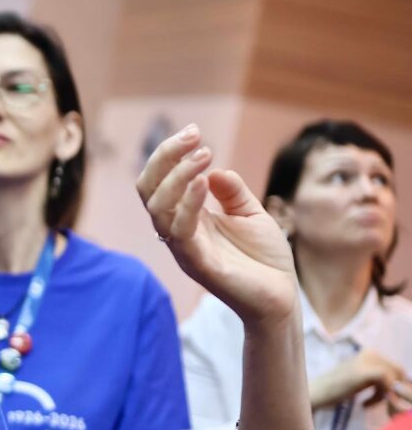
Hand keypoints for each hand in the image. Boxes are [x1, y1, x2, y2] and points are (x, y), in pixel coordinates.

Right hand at [137, 126, 298, 329]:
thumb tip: (213, 170)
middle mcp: (177, 232)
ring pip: (158, 208)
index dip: (169, 154)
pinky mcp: (198, 264)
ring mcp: (185, 249)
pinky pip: (181, 231)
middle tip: (194, 136)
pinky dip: (189, 203)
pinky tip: (204, 182)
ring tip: (204, 154)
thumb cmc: (264, 259)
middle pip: (149, 190)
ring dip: (177, 176)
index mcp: (186, 218)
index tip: (194, 132)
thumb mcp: (251, 213)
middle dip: (165, 158)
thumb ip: (231, 192)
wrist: (281, 297)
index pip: (159, 182)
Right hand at [311, 349, 411, 413]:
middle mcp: (370, 353)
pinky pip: (388, 382)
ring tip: (369, 405)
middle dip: (397, 392)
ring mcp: (367, 360)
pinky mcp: (364, 371)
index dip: (400, 386)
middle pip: (399, 373)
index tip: (390, 402)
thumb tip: (404, 388)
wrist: (313, 394)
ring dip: (389, 396)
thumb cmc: (334, 391)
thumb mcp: (361, 383)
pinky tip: (366, 404)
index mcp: (369, 353)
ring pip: (395, 378)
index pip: (397, 368)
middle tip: (385, 407)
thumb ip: (380, 382)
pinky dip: (384, 396)